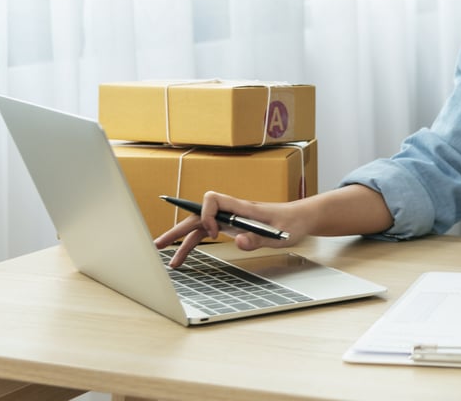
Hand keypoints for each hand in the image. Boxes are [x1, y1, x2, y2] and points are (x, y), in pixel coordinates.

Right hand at [154, 191, 301, 267]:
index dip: (207, 215)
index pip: (213, 199)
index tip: (214, 233)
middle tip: (159, 244)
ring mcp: (230, 219)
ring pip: (199, 226)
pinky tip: (185, 256)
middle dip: (178, 229)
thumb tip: (238, 242)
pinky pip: (207, 233)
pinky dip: (194, 244)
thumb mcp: (279, 235)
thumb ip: (258, 239)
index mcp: (242, 207)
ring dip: (183, 241)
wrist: (301, 219)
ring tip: (170, 260)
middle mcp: (232, 211)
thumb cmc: (292, 223)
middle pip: (198, 215)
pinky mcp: (231, 227)